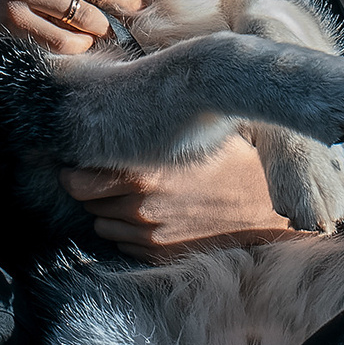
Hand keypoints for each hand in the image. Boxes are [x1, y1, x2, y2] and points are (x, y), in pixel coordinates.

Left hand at [60, 136, 319, 261]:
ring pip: (103, 224)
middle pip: (85, 201)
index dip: (73, 168)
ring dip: (110, 210)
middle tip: (109, 173)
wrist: (270, 210)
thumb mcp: (196, 130)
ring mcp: (149, 235)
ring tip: (135, 192)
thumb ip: (153, 120)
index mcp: (139, 173)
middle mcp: (138, 208)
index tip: (80, 159)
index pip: (74, 180)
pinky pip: (125, 243)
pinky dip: (130, 230)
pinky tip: (155, 212)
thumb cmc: (235, 160)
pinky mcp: (161, 254)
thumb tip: (122, 89)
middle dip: (91, 187)